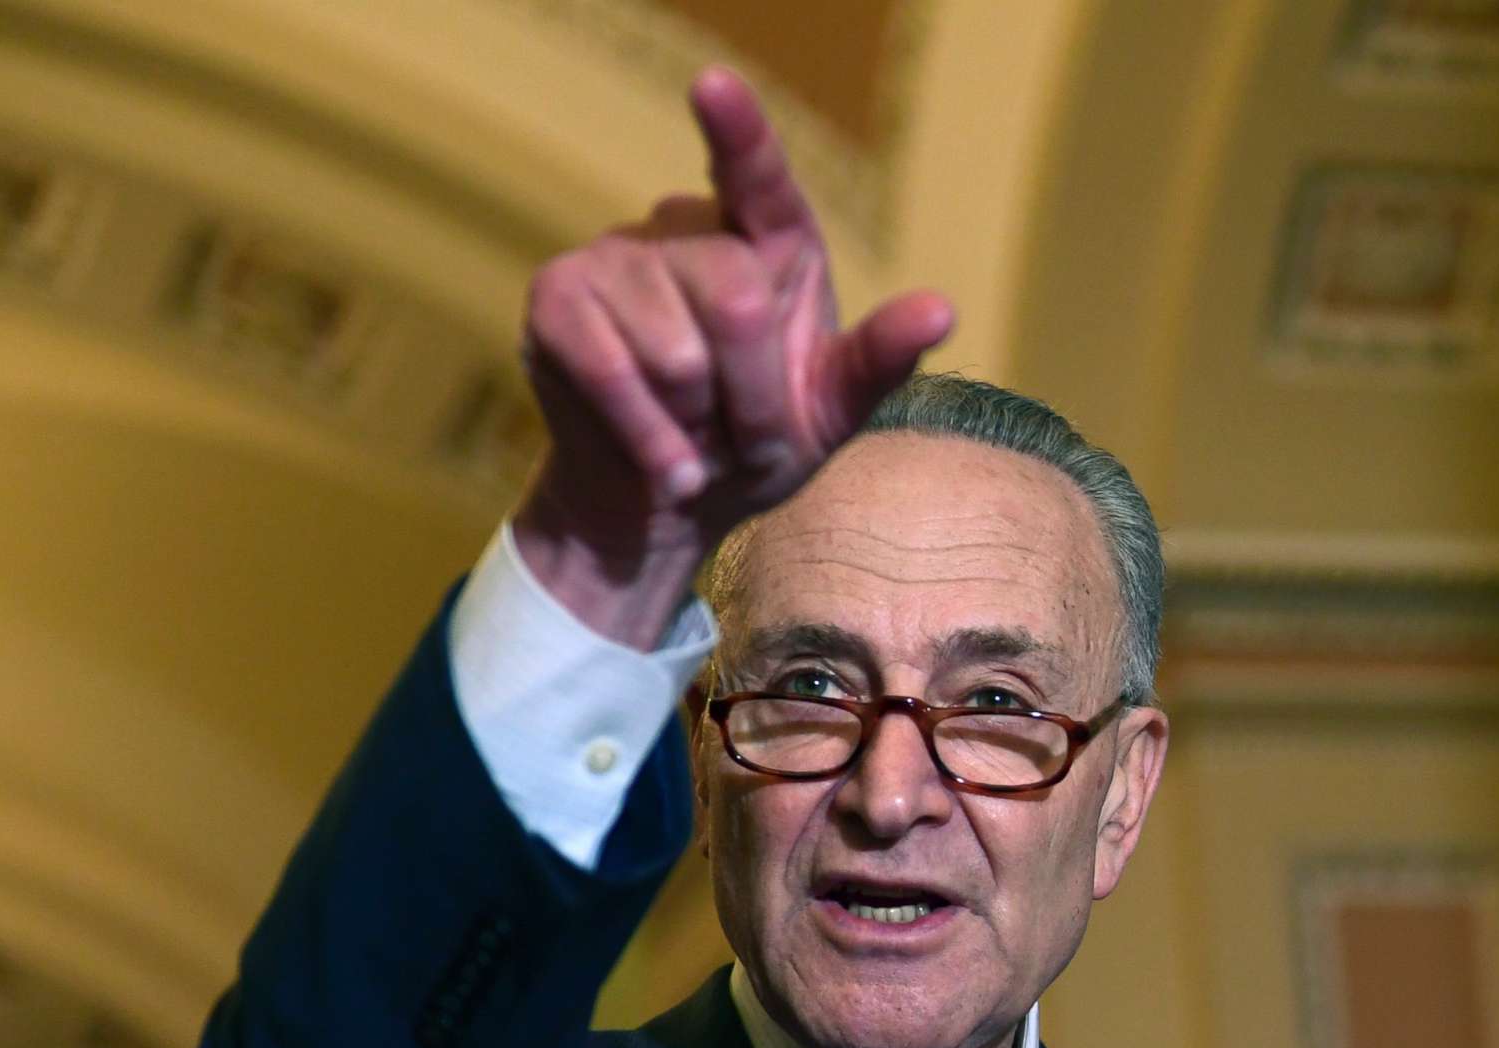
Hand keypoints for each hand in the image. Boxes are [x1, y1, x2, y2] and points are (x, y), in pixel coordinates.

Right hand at [512, 67, 953, 646]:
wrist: (665, 508)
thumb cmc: (755, 445)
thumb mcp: (830, 410)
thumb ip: (880, 359)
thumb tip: (941, 310)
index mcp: (767, 239)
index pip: (758, 177)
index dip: (738, 132)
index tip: (713, 87)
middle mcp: (686, 228)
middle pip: (736, 301)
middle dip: (755, 399)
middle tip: (751, 444)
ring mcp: (612, 258)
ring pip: (676, 350)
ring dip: (699, 426)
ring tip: (697, 442)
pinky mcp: (556, 301)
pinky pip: (612, 372)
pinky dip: (651, 439)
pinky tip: (662, 465)